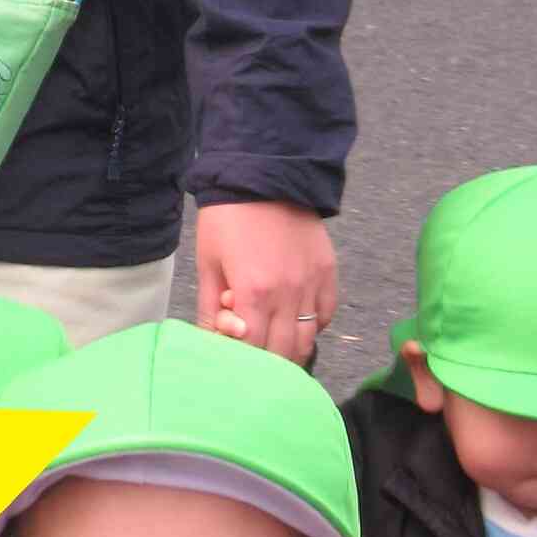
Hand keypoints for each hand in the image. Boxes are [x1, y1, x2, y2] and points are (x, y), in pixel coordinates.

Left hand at [197, 199, 338, 362]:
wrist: (264, 173)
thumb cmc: (227, 219)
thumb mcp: (208, 265)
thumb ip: (210, 311)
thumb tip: (212, 345)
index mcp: (254, 291)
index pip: (254, 349)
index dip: (241, 359)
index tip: (231, 352)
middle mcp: (289, 292)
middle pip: (283, 352)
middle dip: (263, 363)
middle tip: (249, 355)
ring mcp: (312, 282)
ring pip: (308, 339)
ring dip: (288, 350)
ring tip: (269, 344)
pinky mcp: (327, 271)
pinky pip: (324, 314)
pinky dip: (311, 326)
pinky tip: (292, 321)